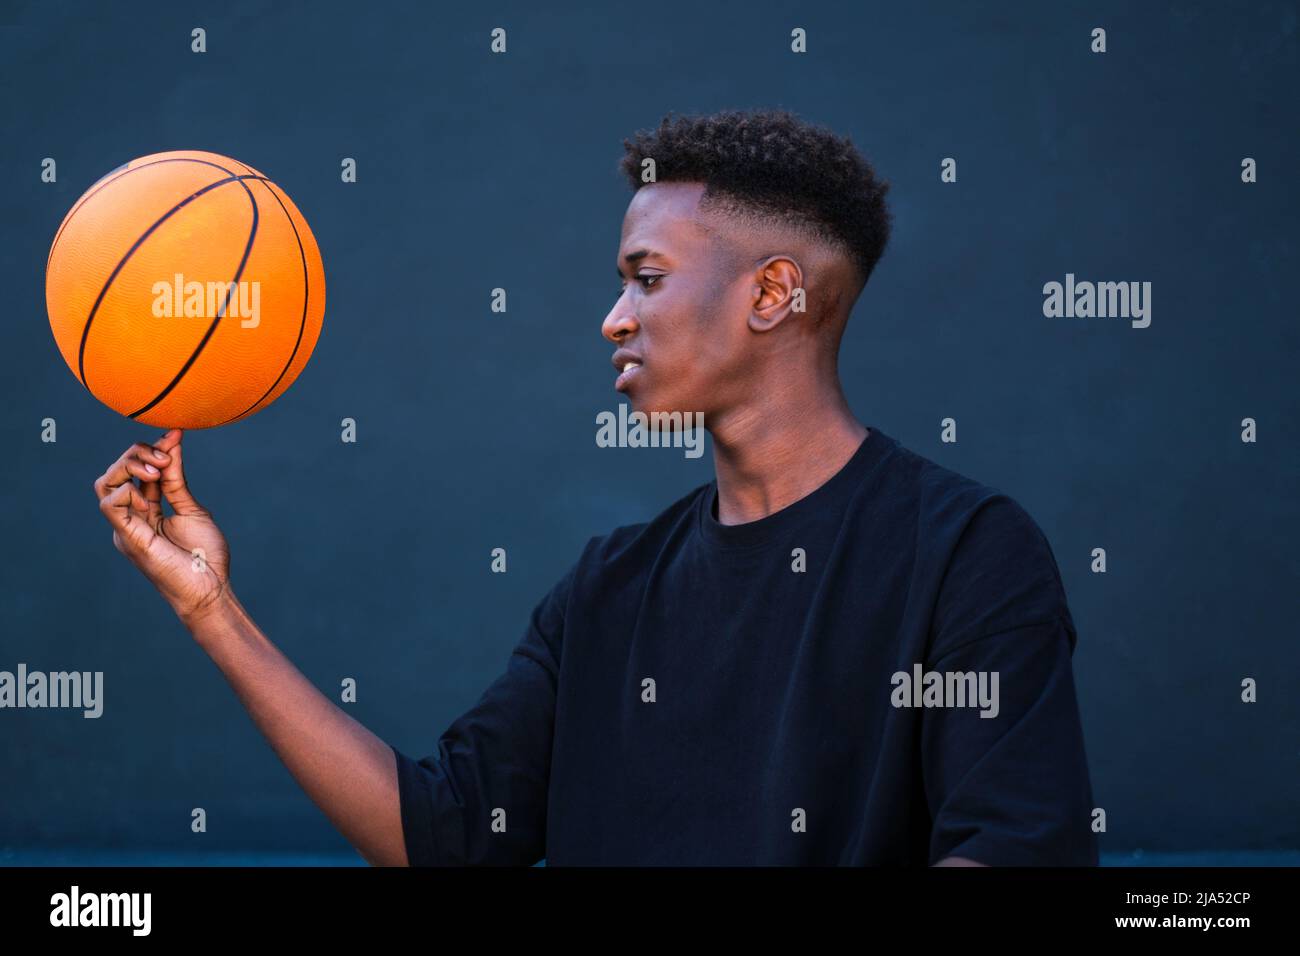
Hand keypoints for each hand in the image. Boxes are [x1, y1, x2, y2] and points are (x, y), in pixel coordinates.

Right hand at [94, 428, 231, 624]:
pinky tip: (151, 494)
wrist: (210, 589)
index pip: (136, 471)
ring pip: (105, 484)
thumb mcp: (191, 508)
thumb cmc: (204, 556)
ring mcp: (127, 528)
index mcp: (146, 511)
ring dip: (128, 466)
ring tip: (156, 468)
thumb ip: (176, 480)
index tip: (175, 434)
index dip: (152, 449)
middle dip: (137, 453)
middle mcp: (131, 518)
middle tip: (165, 455)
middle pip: (115, 473)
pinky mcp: (128, 538)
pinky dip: (127, 489)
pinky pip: (110, 505)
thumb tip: (172, 443)